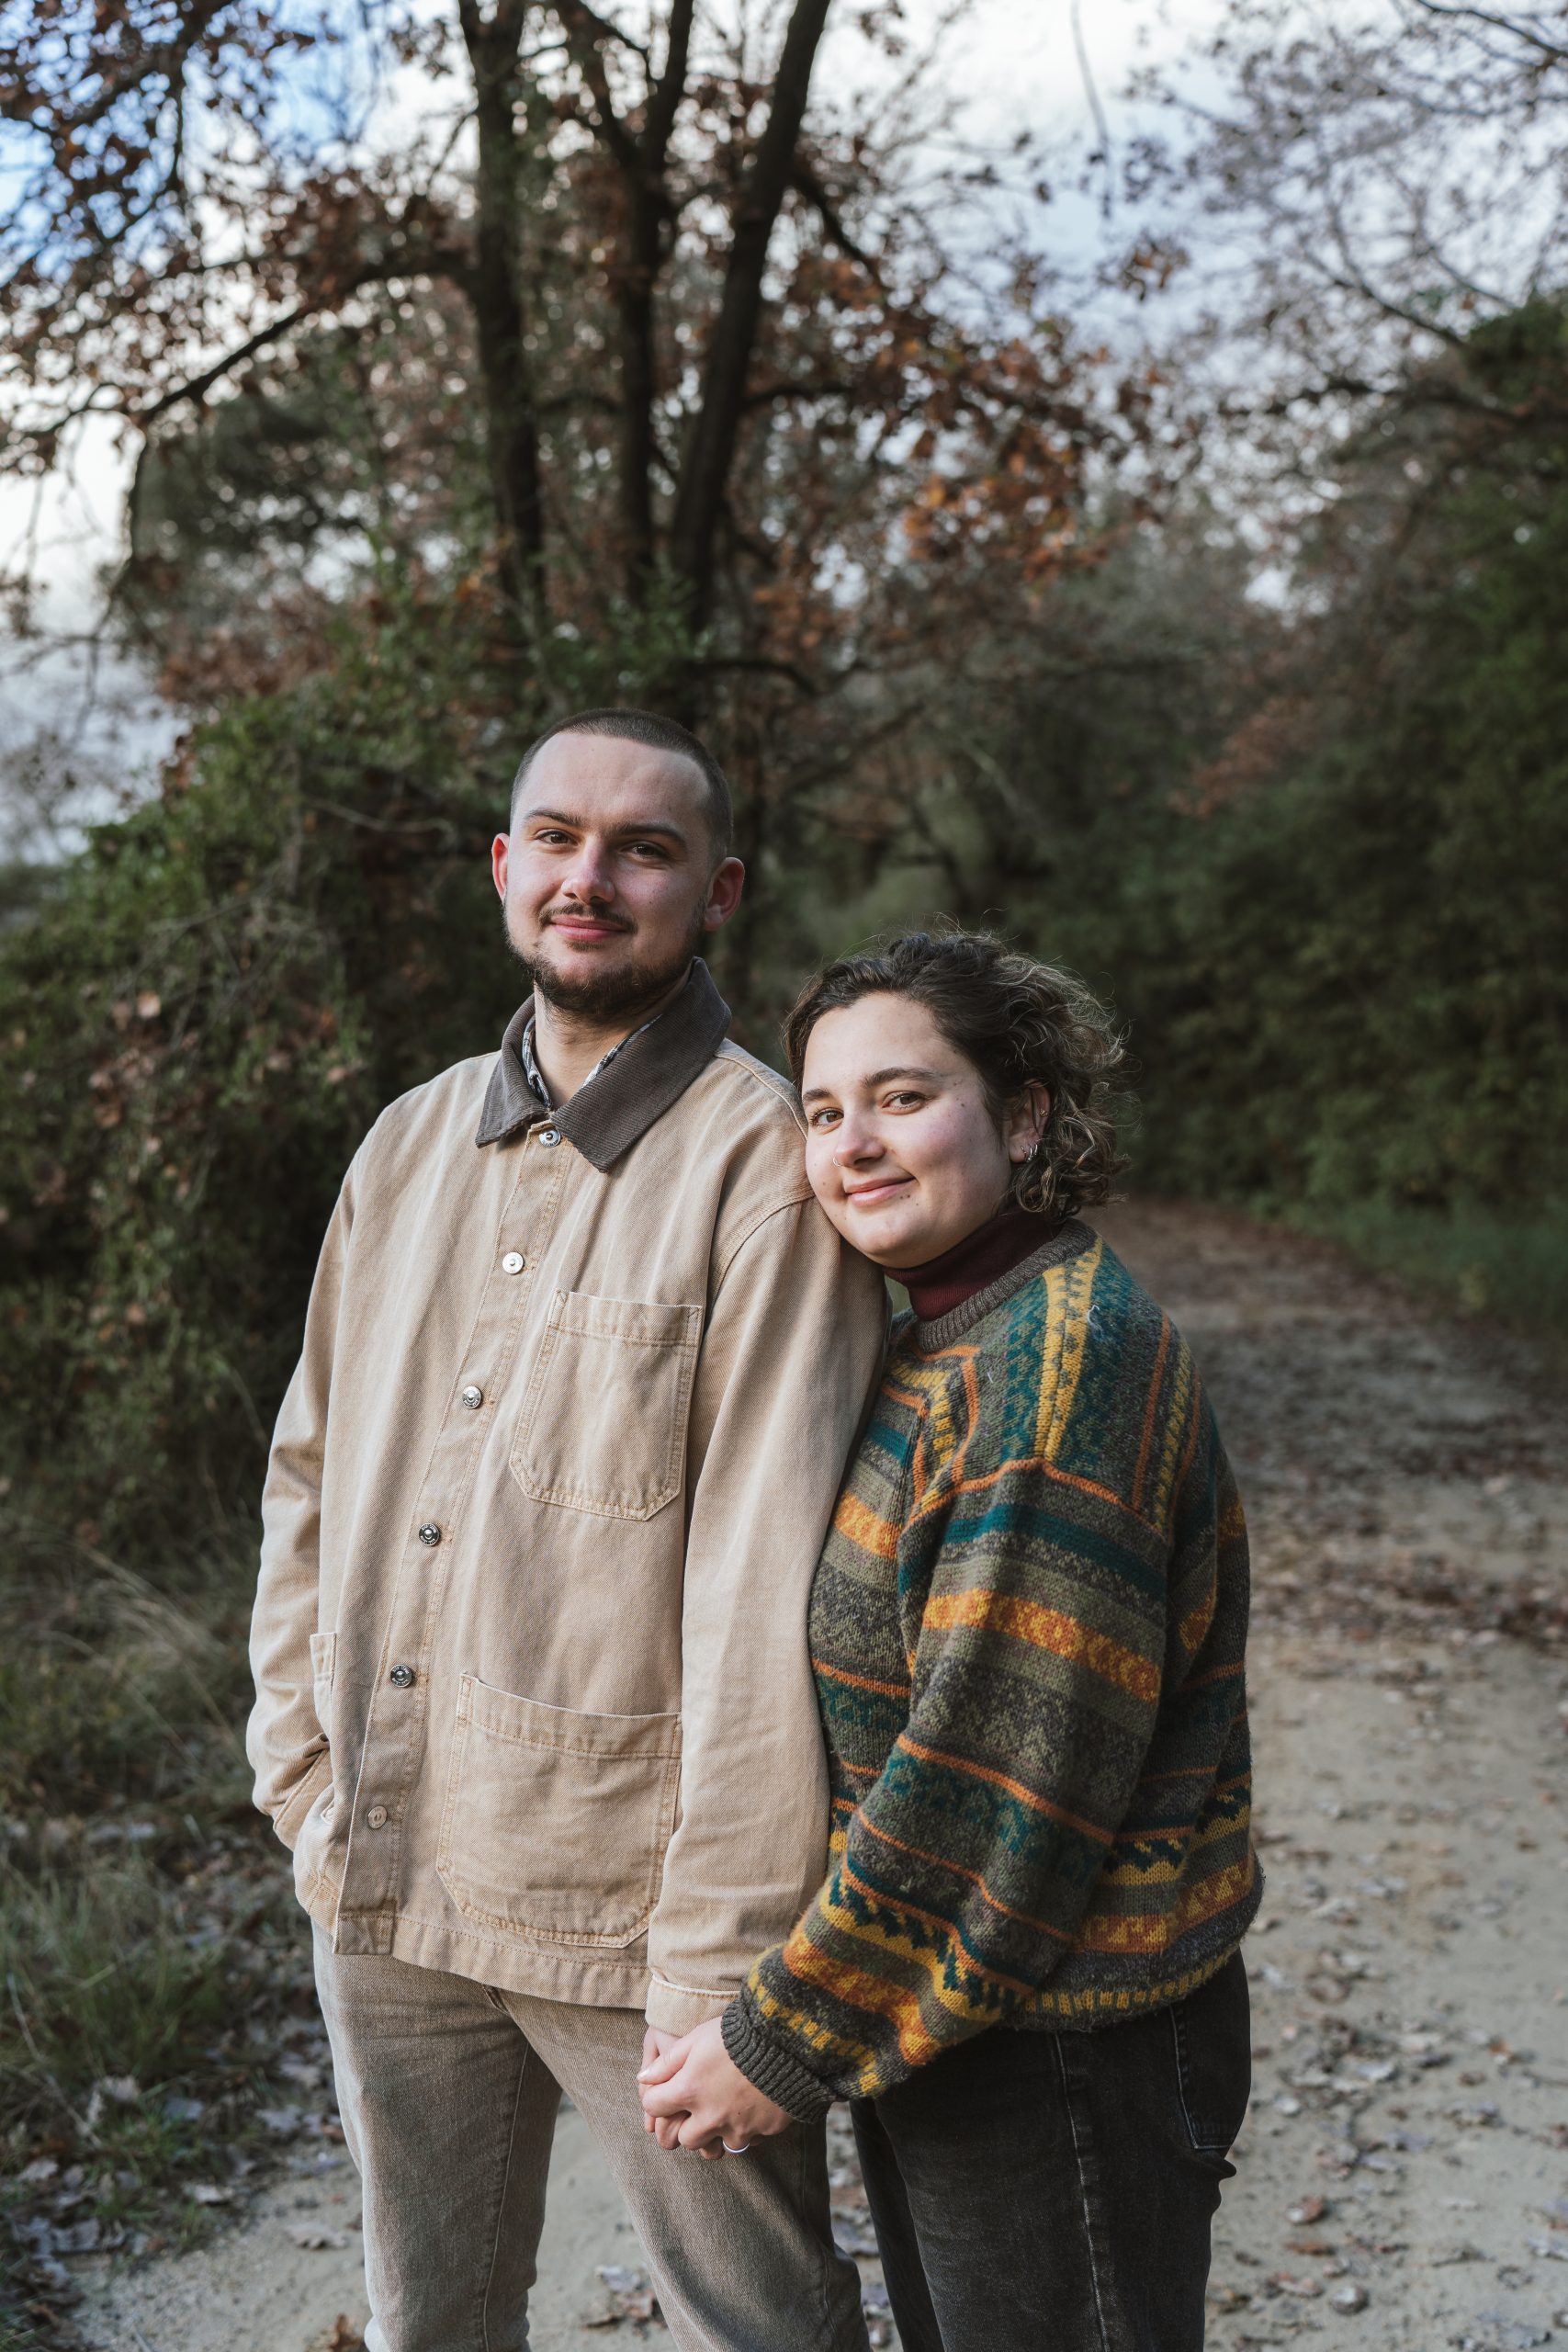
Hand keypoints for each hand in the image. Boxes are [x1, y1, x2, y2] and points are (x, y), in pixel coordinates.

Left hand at [637, 2016, 794, 2157]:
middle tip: (694, 2109)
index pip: (653, 2108)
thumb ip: (667, 2062)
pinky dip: (742, 2131)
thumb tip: (643, 2079)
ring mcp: (737, 2128)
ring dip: (712, 2136)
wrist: (788, 2041)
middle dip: (683, 2127)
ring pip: (713, 2149)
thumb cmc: (737, 2034)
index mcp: (689, 2091)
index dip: (656, 2099)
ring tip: (720, 2114)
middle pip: (682, 2139)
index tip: (665, 2091)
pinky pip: (745, 2142)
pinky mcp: (761, 2132)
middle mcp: (709, 2117)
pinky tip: (748, 2110)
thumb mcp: (697, 2037)